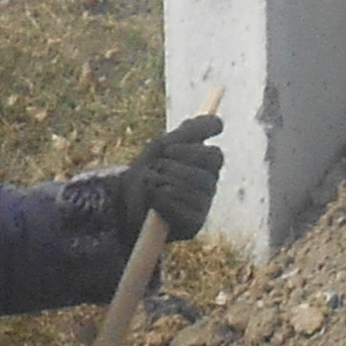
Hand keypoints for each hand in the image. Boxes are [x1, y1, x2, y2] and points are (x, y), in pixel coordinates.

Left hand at [124, 114, 224, 239]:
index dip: (189, 149)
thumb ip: (190, 131)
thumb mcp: (165, 145)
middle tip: (156, 167)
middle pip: (206, 171)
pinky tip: (154, 201)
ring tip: (150, 184)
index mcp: (206, 165)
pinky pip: (183, 207)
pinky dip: (163, 201)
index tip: (167, 149)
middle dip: (175, 164)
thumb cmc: (149, 170)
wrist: (126, 201)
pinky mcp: (195, 223)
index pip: (214, 154)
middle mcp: (209, 184)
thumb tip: (219, 122)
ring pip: (193, 186)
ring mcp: (204, 204)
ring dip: (164, 182)